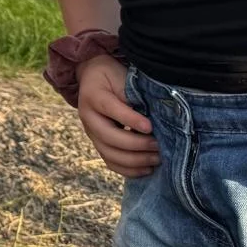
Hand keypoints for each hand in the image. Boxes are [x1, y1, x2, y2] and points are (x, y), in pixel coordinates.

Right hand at [75, 54, 158, 177]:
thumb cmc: (112, 76)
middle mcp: (88, 117)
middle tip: (158, 145)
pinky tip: (147, 169)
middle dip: (136, 144)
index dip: (130, 120)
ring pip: (109, 154)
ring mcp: (91, 133)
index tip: (150, 127)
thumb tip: (150, 119)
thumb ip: (131, 94)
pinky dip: (129, 170)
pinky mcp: (98, 143)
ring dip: (135, 160)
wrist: (93, 77)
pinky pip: (111, 162)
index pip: (111, 110)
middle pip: (108, 137)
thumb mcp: (120, 76)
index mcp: (93, 96)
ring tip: (157, 159)